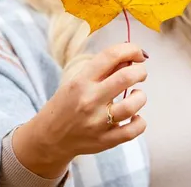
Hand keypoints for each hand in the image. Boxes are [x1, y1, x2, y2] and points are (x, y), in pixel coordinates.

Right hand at [12, 42, 148, 177]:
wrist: (50, 137)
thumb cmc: (66, 104)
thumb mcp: (78, 81)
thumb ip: (103, 69)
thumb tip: (130, 57)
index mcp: (81, 81)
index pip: (110, 56)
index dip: (130, 49)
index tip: (138, 52)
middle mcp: (90, 100)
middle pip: (126, 78)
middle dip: (140, 71)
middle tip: (140, 73)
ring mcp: (98, 122)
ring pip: (132, 105)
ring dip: (140, 96)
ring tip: (136, 95)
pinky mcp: (106, 141)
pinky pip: (133, 131)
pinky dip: (140, 122)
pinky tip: (134, 116)